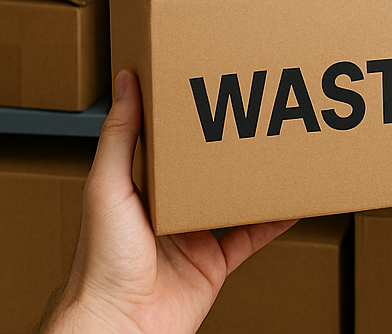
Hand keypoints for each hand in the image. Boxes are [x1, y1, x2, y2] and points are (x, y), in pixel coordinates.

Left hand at [39, 70, 295, 333]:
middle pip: (204, 169)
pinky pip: (251, 237)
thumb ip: (119, 135)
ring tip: (277, 151)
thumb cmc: (100, 265)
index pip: (165, 141)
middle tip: (255, 113)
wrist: (119, 326)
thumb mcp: (107, 186)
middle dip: (228, 144)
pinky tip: (291, 204)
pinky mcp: (213, 264)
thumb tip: (125, 82)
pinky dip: (274, 221)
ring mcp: (191, 237)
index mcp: (136, 187)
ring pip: (231, 199)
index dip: (185, 114)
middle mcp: (165, 210)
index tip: (206, 85)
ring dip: (254, 179)